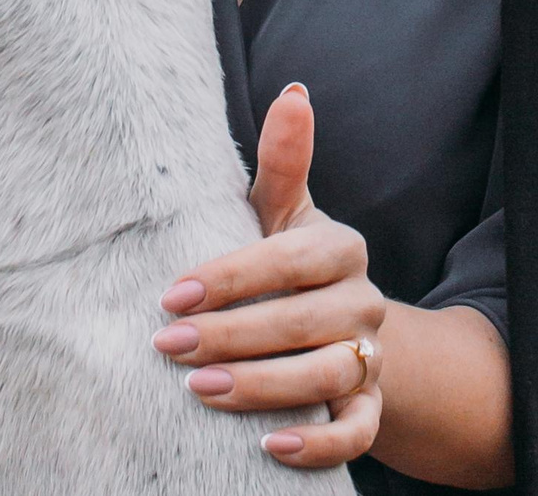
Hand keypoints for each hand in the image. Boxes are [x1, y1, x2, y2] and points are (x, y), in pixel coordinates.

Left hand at [154, 83, 387, 468]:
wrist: (338, 333)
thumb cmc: (289, 264)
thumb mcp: (283, 213)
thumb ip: (284, 161)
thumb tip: (294, 93)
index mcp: (341, 248)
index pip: (290, 260)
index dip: (232, 278)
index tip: (172, 294)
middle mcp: (363, 302)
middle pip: (303, 322)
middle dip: (231, 335)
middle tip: (168, 345)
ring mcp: (369, 358)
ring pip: (327, 378)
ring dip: (262, 387)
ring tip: (199, 389)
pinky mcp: (369, 408)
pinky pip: (355, 433)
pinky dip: (317, 444)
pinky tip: (268, 445)